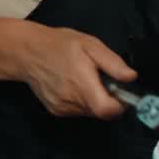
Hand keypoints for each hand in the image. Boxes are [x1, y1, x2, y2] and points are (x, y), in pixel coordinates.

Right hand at [15, 21, 135, 119]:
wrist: (27, 52)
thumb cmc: (61, 45)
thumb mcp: (92, 46)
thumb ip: (113, 63)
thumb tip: (131, 77)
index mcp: (82, 85)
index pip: (106, 110)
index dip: (120, 105)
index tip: (123, 93)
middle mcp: (71, 101)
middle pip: (101, 112)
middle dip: (109, 99)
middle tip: (104, 79)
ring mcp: (62, 108)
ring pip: (90, 112)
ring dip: (96, 100)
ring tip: (88, 79)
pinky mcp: (55, 110)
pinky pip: (78, 110)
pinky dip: (84, 101)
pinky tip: (76, 85)